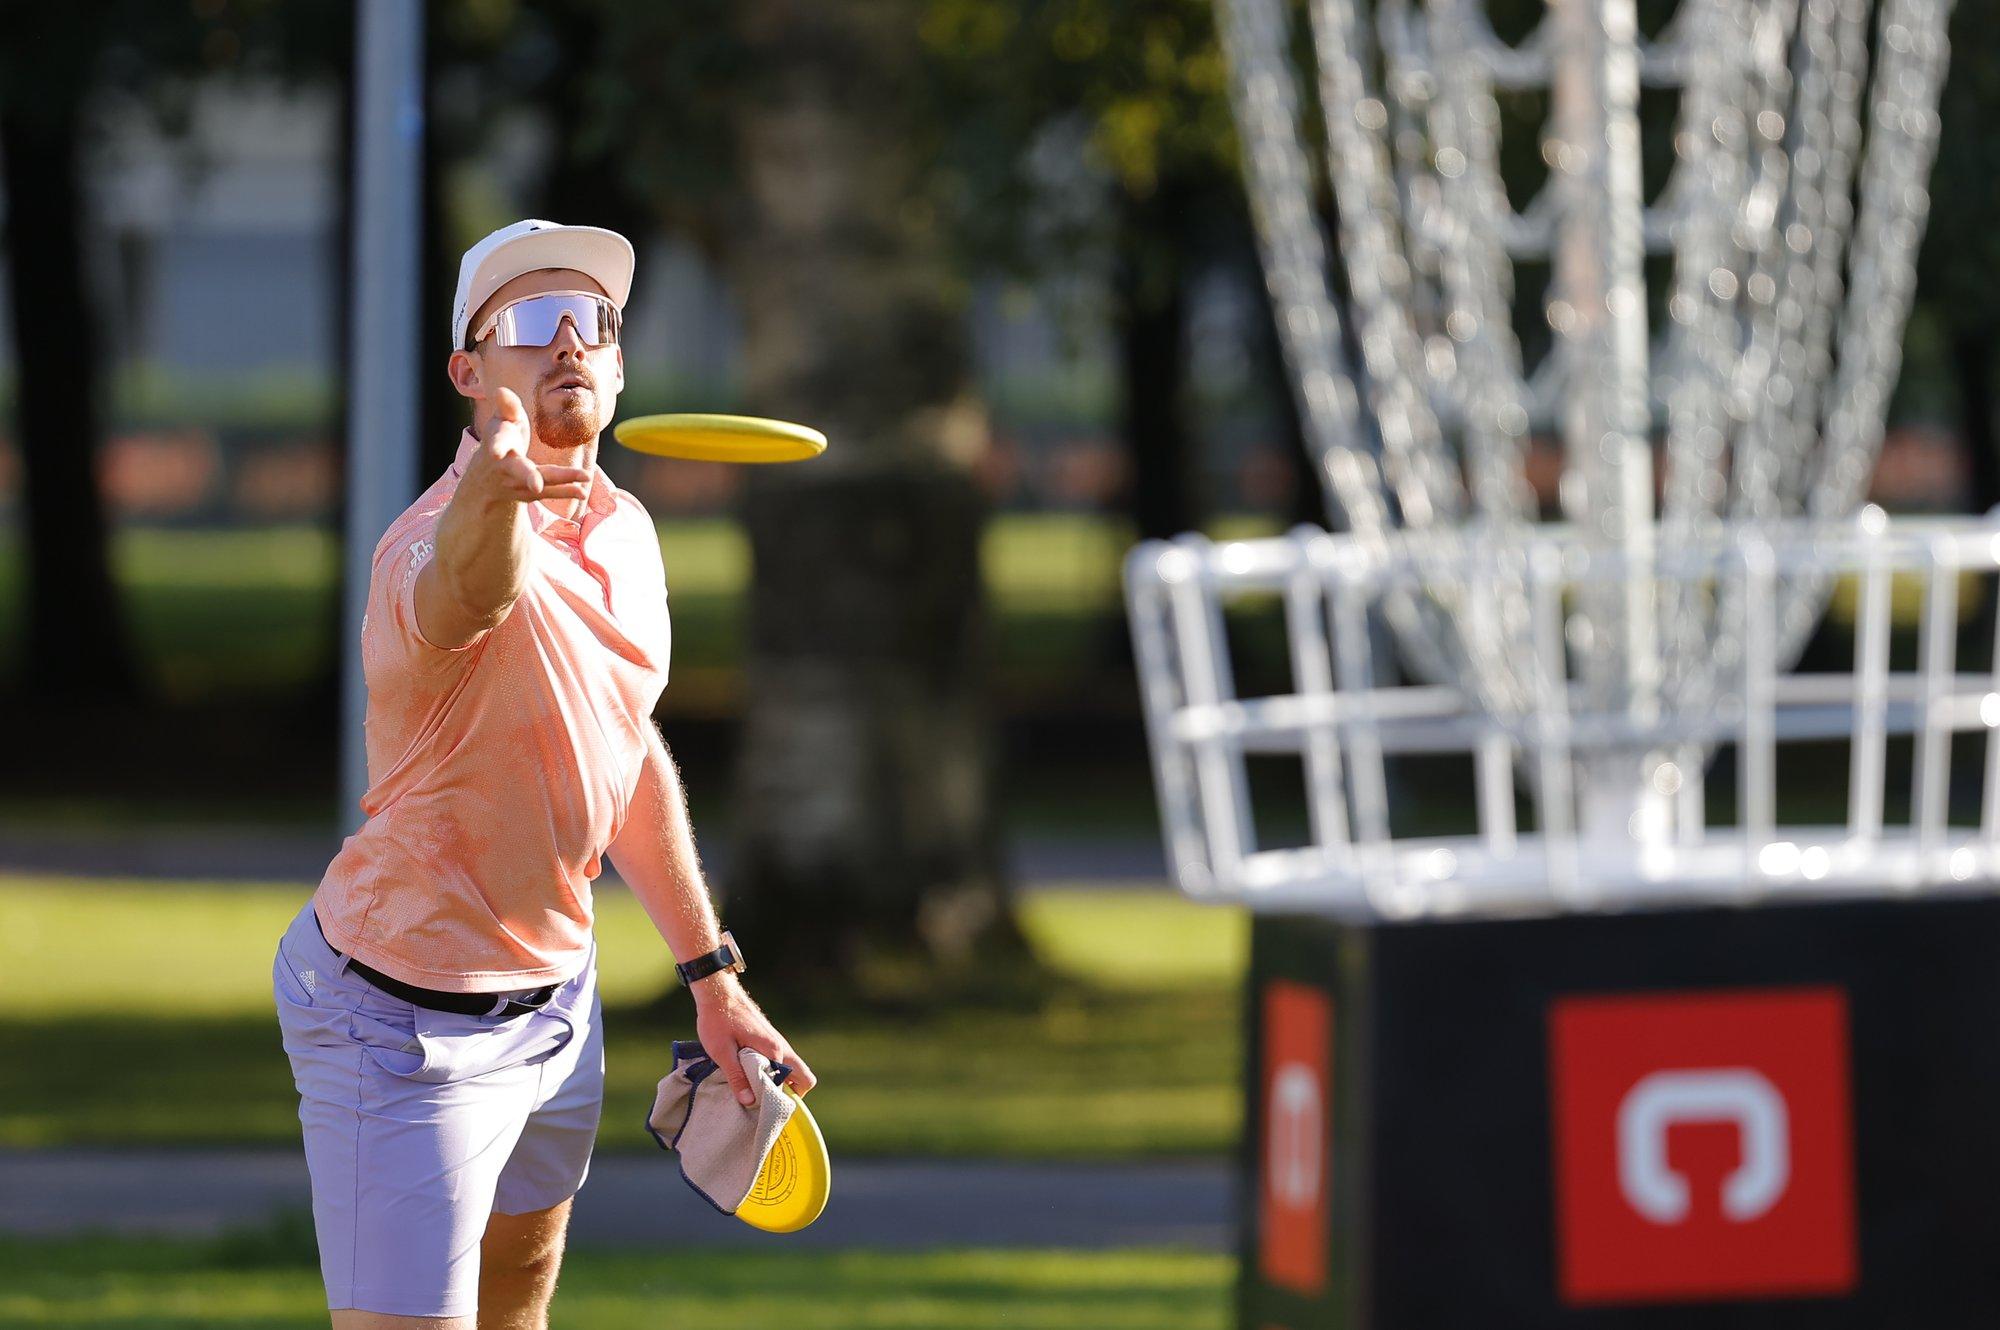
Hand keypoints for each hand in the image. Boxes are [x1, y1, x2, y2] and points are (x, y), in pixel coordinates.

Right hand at [469, 388, 591, 504]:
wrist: (487, 476)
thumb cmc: (501, 438)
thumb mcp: (500, 420)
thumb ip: (506, 406)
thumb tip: (501, 390)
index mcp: (498, 445)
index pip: (498, 443)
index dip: (497, 446)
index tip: (495, 453)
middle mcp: (507, 468)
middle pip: (519, 471)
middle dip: (529, 477)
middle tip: (536, 486)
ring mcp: (518, 484)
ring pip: (541, 483)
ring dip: (562, 482)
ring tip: (586, 476)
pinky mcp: (530, 495)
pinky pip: (550, 493)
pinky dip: (567, 491)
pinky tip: (583, 492)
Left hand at [693, 974, 815, 1107]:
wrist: (719, 993)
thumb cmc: (718, 1020)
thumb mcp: (722, 1052)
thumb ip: (737, 1077)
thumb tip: (750, 1102)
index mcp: (774, 1051)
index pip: (791, 1085)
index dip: (777, 1100)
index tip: (759, 1107)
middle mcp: (781, 1048)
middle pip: (802, 1077)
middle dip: (790, 1093)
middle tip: (765, 1101)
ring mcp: (778, 1043)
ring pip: (792, 1070)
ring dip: (778, 1083)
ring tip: (753, 1090)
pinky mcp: (770, 1041)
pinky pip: (780, 1063)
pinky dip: (772, 1073)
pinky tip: (749, 1075)